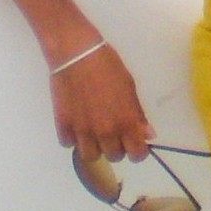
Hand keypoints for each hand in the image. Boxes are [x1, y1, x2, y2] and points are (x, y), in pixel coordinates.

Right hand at [50, 42, 153, 163]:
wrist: (77, 54)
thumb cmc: (108, 65)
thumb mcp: (130, 86)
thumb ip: (138, 114)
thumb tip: (147, 134)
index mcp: (125, 122)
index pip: (137, 154)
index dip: (138, 151)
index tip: (135, 143)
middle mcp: (105, 132)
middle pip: (114, 157)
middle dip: (117, 146)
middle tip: (114, 131)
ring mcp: (82, 131)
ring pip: (90, 156)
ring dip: (94, 146)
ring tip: (94, 130)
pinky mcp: (63, 126)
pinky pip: (69, 144)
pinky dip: (73, 137)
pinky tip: (77, 122)